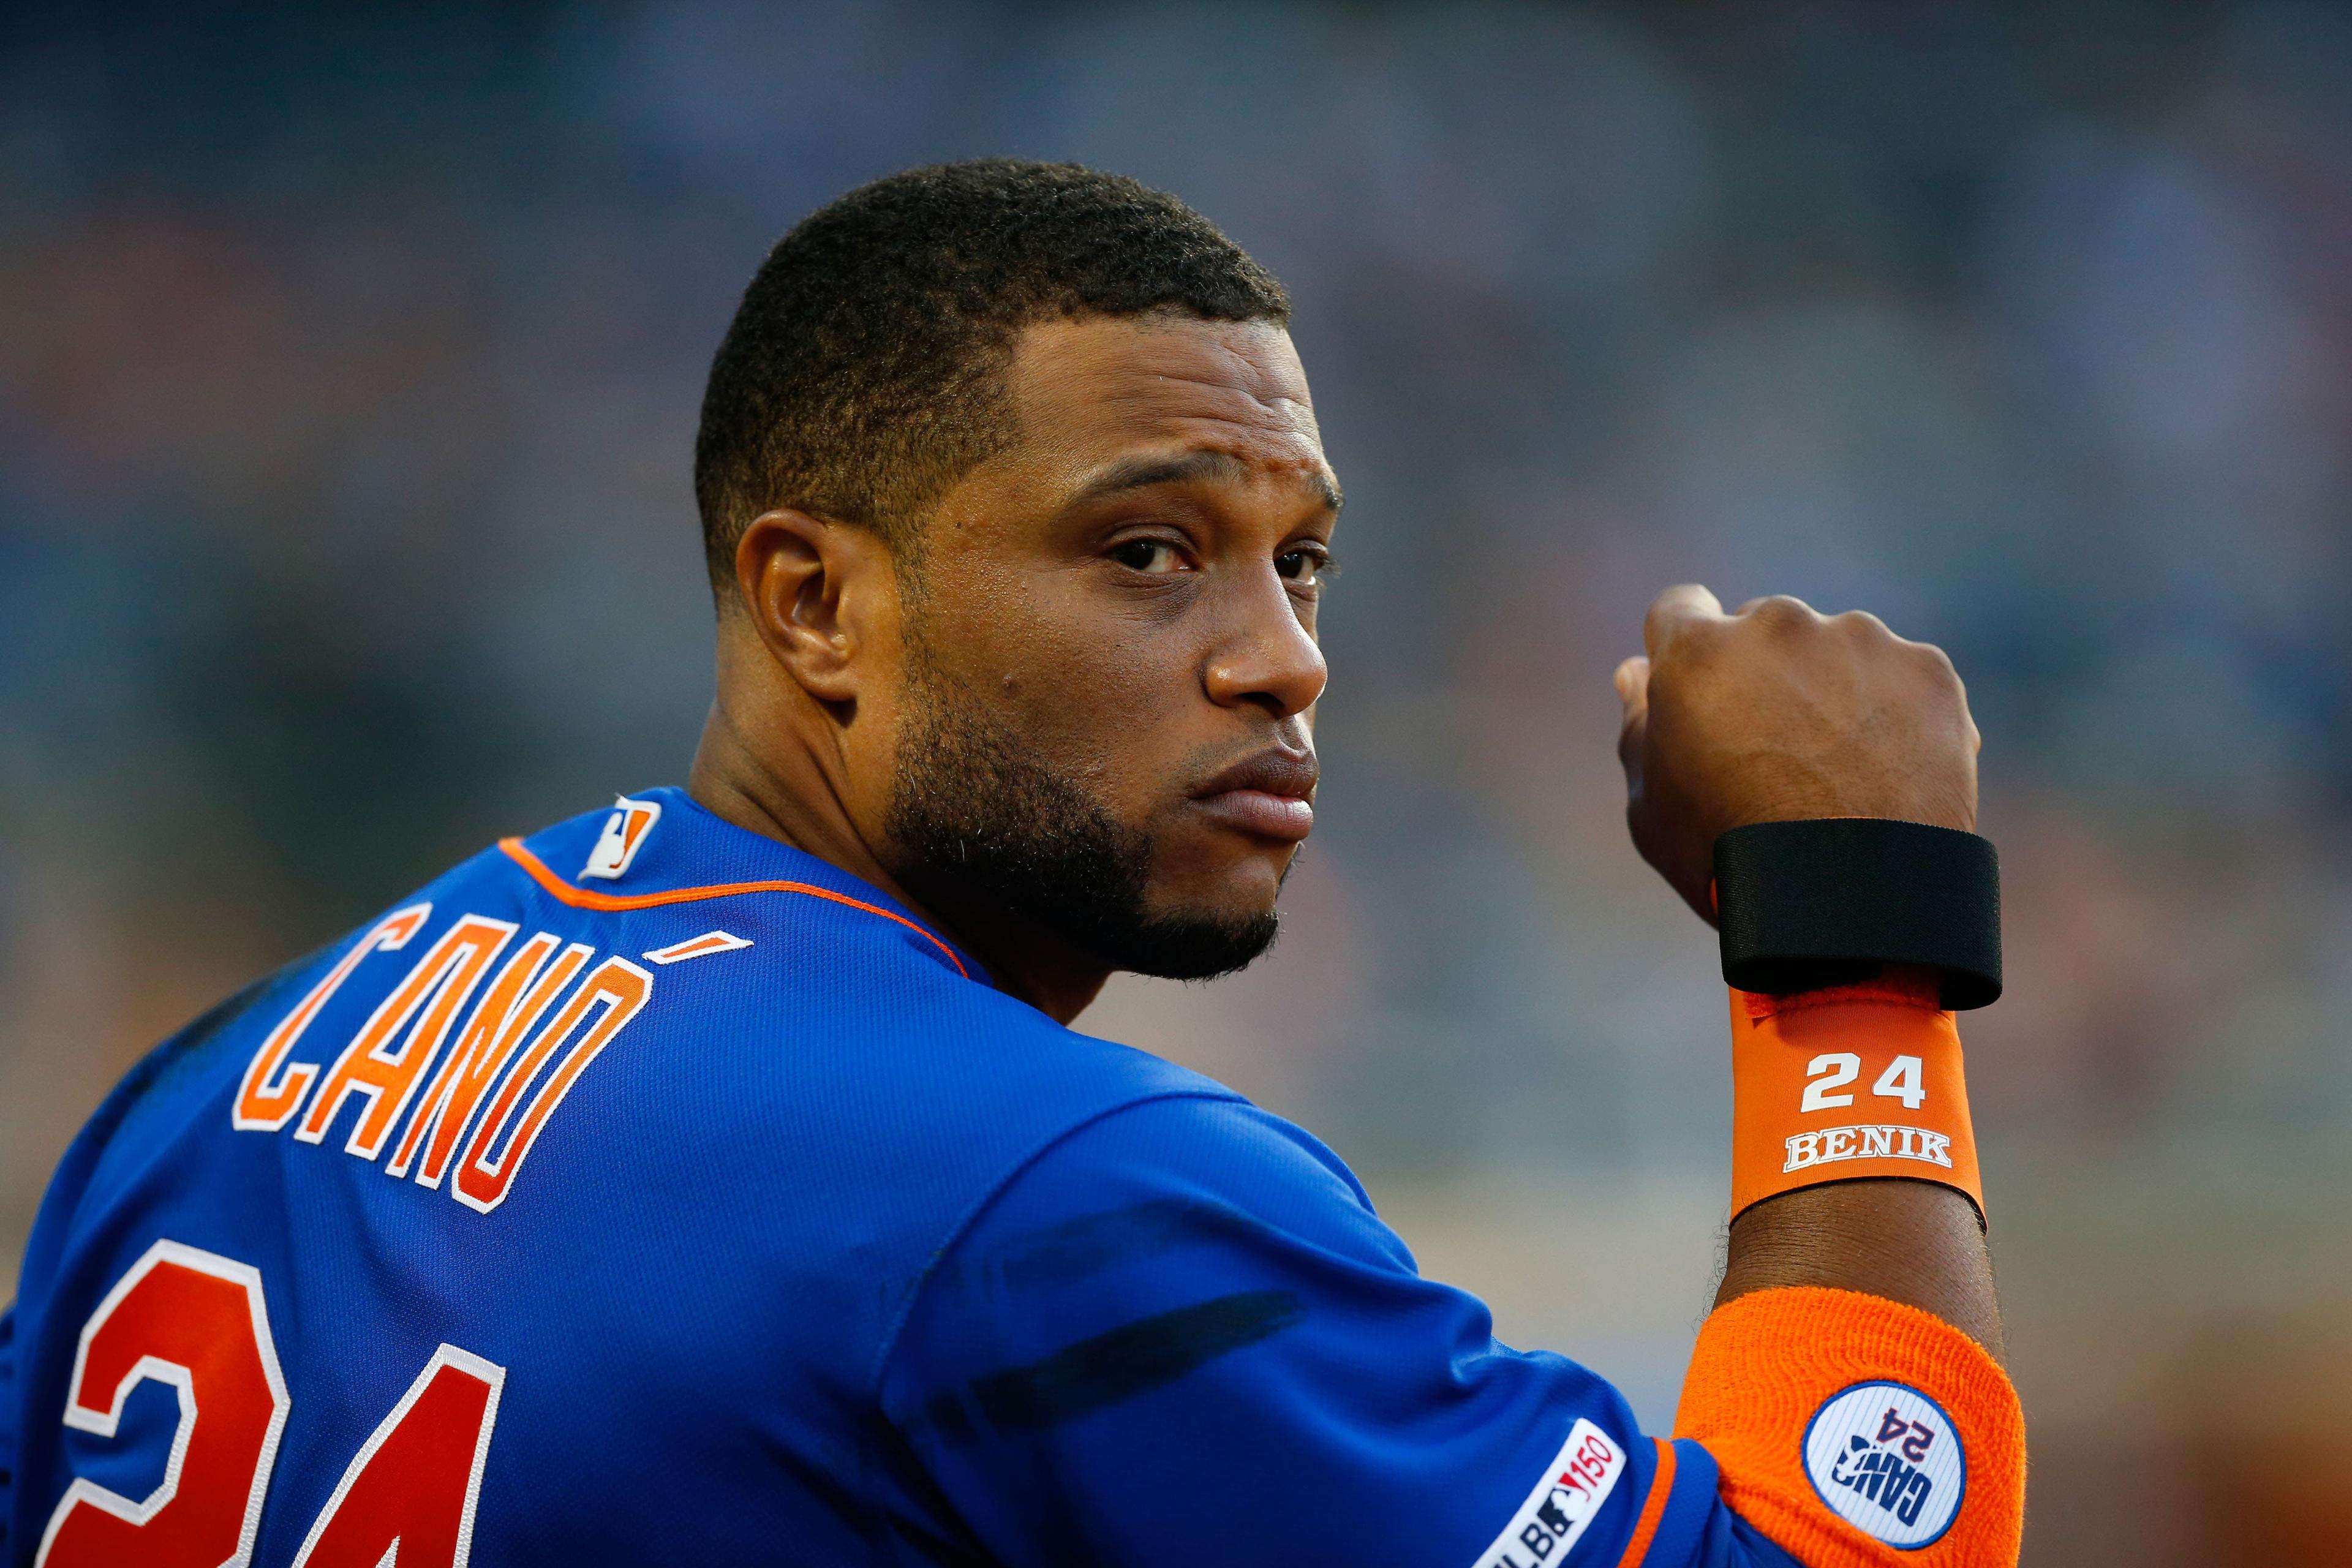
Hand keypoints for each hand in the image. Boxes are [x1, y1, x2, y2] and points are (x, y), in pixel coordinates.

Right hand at [1615, 585, 1978, 924]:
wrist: (1854, 902)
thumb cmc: (1731, 861)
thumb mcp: (1652, 808)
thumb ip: (1639, 728)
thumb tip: (1637, 670)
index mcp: (1699, 651)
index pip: (1680, 608)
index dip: (1684, 648)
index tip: (1701, 688)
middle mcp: (1780, 624)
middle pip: (1763, 627)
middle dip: (1763, 671)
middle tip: (1775, 748)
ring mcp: (1860, 641)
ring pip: (1836, 648)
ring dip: (1831, 689)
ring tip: (1840, 773)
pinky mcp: (1927, 671)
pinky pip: (1902, 678)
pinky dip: (1895, 714)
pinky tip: (1887, 775)